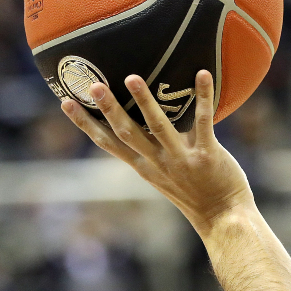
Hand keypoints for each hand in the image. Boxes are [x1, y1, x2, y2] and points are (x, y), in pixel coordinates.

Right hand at [61, 71, 253, 235]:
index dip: (86, 123)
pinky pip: (204, 121)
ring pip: (159, 126)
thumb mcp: (164, 175)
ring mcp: (182, 159)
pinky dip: (203, 96)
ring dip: (144, 101)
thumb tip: (142, 117)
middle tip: (93, 86)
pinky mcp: (207, 155)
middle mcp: (158, 162)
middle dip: (108, 108)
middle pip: (126, 132)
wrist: (223, 217)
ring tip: (132, 77)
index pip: (108, 142)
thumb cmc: (195, 193)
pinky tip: (202, 73)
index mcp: (144, 166)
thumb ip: (153, 150)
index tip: (67, 103)